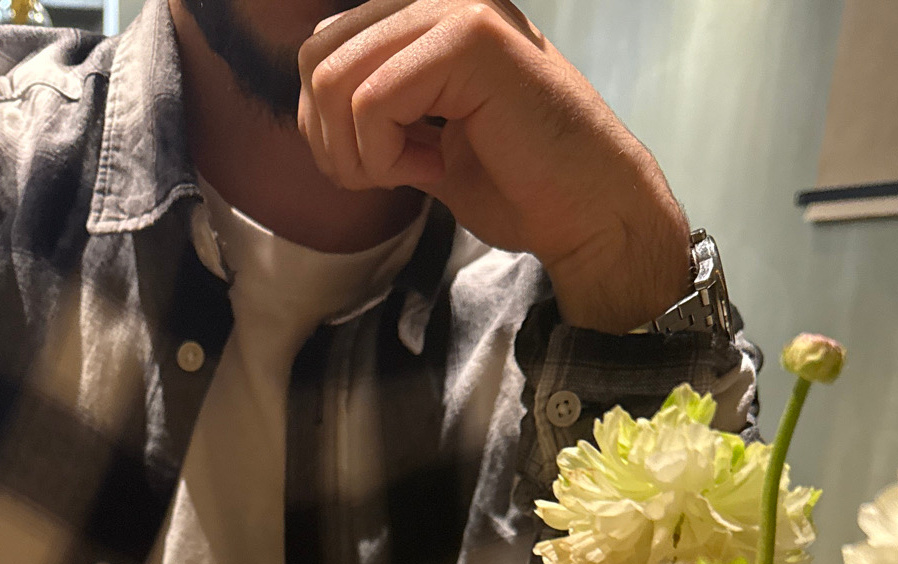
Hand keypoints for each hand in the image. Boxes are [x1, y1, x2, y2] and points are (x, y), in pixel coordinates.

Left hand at [298, 0, 691, 331]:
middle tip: (382, 178)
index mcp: (423, 18)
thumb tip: (311, 110)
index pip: (322, 50)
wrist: (586, 209)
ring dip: (357, 152)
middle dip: (330, 140)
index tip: (376, 167)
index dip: (324, 125)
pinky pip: (373, 102)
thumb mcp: (423, 137)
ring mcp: (456, 10)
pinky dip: (385, 157)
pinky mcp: (470, 39)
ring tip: (409, 173)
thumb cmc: (516, 182)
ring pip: (336, 79)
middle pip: (316, 59)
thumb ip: (374, 108)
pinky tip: (430, 170)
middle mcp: (437, 0)